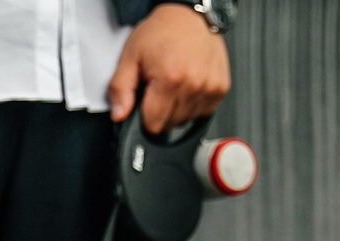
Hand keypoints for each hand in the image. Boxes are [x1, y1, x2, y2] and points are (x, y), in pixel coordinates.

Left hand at [108, 4, 228, 134]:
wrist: (188, 15)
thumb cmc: (162, 31)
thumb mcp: (130, 56)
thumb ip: (120, 89)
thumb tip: (119, 115)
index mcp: (171, 79)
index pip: (153, 125)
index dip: (144, 115)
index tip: (146, 98)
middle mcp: (194, 85)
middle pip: (170, 124)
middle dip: (161, 110)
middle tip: (159, 85)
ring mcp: (210, 88)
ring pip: (186, 120)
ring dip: (178, 107)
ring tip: (174, 81)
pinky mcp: (221, 88)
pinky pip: (202, 112)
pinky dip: (193, 103)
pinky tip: (188, 83)